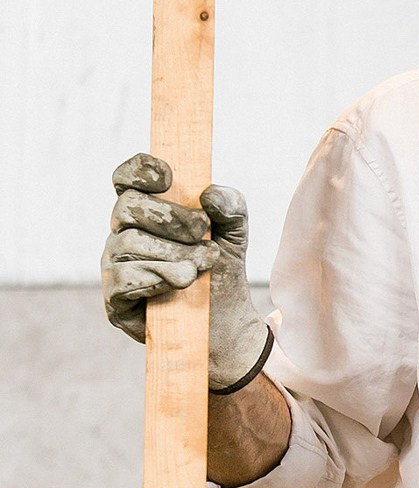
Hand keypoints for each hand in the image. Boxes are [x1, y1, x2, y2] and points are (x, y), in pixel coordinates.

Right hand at [102, 153, 271, 392]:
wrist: (224, 317)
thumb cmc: (220, 265)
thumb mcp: (235, 231)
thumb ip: (231, 204)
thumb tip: (209, 194)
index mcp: (148, 207)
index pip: (126, 177)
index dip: (139, 170)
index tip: (169, 176)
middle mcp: (124, 231)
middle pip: (127, 206)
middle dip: (171, 217)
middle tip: (202, 233)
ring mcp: (115, 264)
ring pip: (129, 243)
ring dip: (175, 253)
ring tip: (202, 265)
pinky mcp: (114, 298)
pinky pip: (123, 278)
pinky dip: (159, 277)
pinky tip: (182, 282)